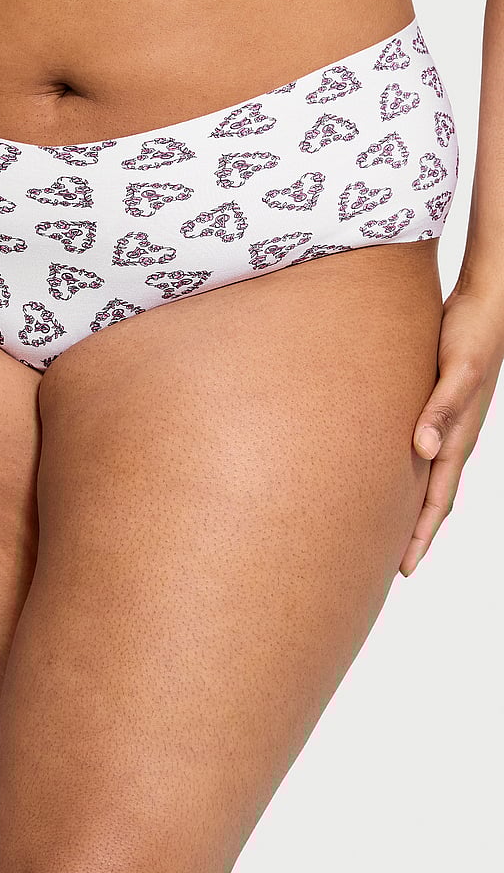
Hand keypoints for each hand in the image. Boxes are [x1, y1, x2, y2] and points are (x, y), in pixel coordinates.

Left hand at [402, 286, 503, 575]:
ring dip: (411, 505)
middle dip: (416, 532)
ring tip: (389, 528)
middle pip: (433, 497)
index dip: (421, 534)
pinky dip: (407, 471)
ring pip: (427, 476)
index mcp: (459, 438)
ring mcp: (447, 423)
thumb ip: (441, 409)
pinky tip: (390, 471)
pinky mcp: (436, 406)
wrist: (484, 305)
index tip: (404, 567)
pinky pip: (422, 450)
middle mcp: (454, 437)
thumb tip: (422, 450)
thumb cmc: (471, 335)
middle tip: (394, 564)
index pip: (438, 499)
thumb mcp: (456, 370)